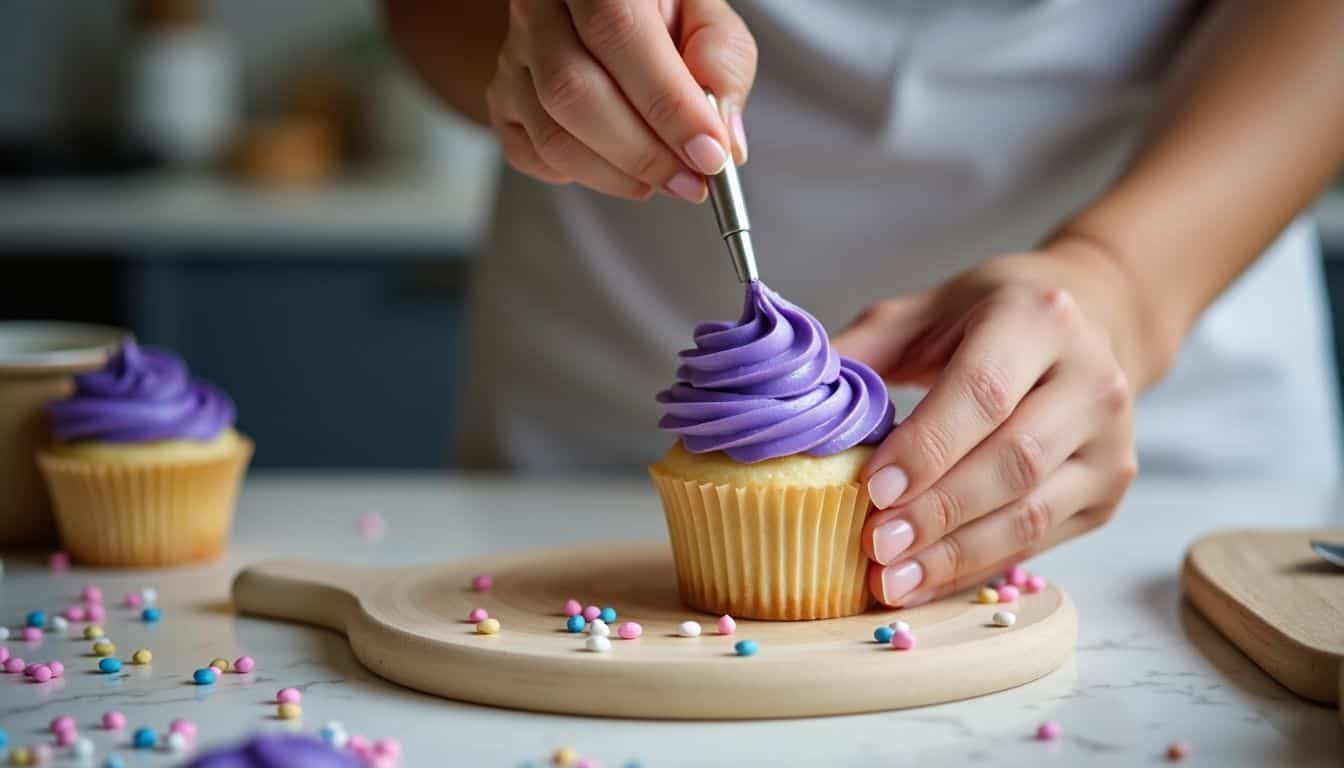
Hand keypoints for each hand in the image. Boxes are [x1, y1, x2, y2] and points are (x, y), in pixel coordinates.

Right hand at [486, 0, 755, 201]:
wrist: (602, 12)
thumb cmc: (660, 12)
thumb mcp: (703, 15)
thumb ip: (721, 62)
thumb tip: (724, 139)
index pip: (618, 34)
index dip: (666, 104)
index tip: (709, 154)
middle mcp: (538, 8)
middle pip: (574, 92)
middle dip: (644, 152)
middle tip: (692, 180)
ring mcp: (512, 56)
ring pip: (551, 134)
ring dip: (618, 174)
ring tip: (664, 179)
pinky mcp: (501, 99)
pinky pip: (531, 157)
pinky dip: (581, 177)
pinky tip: (617, 168)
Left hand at [833, 241, 1154, 607]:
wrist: (1092, 321)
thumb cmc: (990, 317)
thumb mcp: (925, 313)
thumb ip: (860, 351)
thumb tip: (788, 402)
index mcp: (1039, 318)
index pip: (982, 392)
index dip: (927, 447)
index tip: (872, 488)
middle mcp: (1090, 379)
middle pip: (1012, 461)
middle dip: (936, 512)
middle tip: (874, 546)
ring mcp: (1110, 441)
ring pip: (1031, 512)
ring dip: (955, 553)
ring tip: (892, 579)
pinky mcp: (1109, 489)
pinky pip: (1040, 540)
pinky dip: (977, 566)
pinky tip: (927, 580)